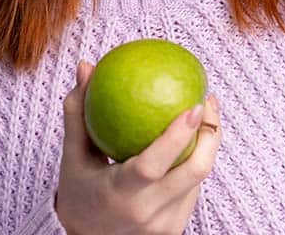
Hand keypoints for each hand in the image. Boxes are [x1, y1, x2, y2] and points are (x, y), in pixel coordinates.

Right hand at [55, 60, 220, 234]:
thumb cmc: (78, 195)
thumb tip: (86, 66)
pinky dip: (194, 162)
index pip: (153, 165)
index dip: (177, 136)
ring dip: (206, 144)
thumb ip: (79, 113)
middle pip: (195, 171)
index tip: (193, 105)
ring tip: (205, 113)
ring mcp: (166, 225)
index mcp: (120, 194)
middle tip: (206, 100)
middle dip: (211, 133)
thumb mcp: (73, 158)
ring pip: (199, 178)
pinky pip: (193, 189)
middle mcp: (147, 213)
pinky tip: (195, 139)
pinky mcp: (176, 229)